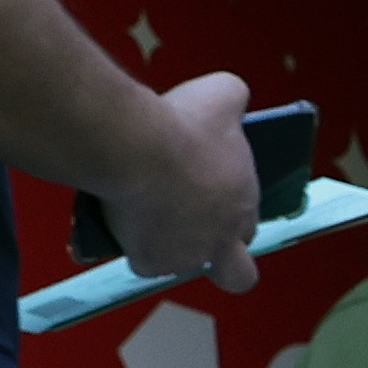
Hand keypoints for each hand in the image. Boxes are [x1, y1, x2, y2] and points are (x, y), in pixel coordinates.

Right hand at [112, 70, 265, 293]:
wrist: (136, 147)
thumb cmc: (183, 121)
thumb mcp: (223, 94)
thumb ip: (233, 100)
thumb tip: (234, 97)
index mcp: (243, 204)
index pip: (248, 228)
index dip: (230, 219)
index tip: (207, 201)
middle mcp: (221, 239)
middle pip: (236, 273)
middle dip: (219, 261)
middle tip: (187, 232)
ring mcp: (187, 256)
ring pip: (179, 265)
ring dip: (166, 247)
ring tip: (142, 214)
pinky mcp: (151, 262)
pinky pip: (141, 262)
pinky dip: (129, 244)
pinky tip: (118, 220)